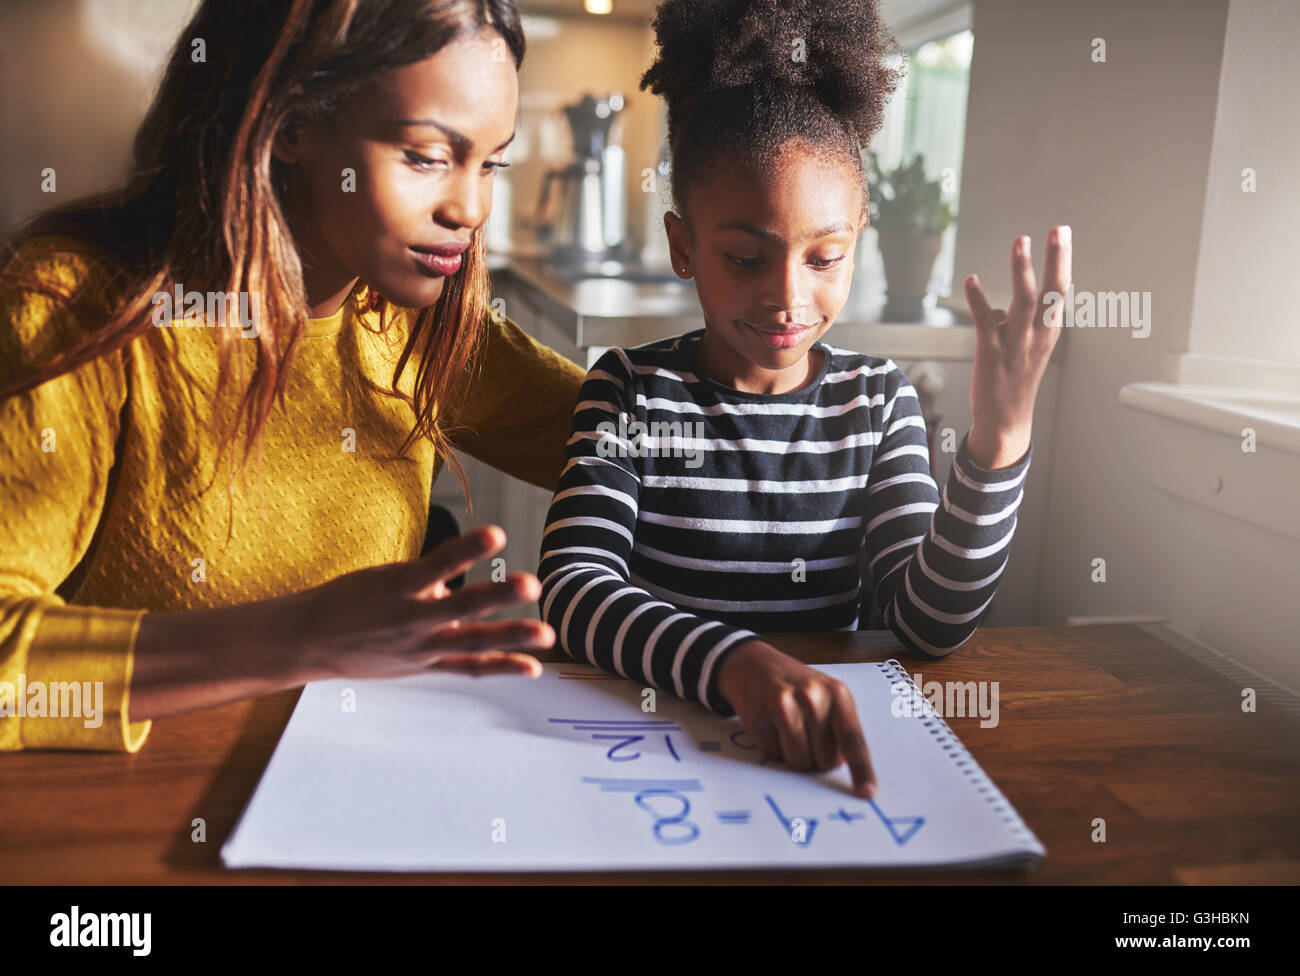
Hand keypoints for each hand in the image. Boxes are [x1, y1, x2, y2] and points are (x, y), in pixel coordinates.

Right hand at [279, 524, 552, 681]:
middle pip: (461, 608)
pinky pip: (467, 667)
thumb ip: (428, 579)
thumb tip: (462, 585)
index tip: (497, 533)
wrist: (310, 640)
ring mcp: (421, 646)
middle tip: (533, 584)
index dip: (467, 549)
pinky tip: (533, 667)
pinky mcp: (426, 666)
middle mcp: (412, 618)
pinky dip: (500, 667)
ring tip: (546, 633)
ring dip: (511, 638)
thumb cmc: (352, 599)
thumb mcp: (385, 577)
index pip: (438, 563)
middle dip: (498, 597)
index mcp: (399, 586)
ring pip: (471, 642)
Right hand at [716, 639, 876, 797]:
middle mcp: (815, 696)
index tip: (867, 791)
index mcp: (838, 694)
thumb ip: (838, 729)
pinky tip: (770, 724)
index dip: (861, 769)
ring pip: (800, 762)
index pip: (853, 740)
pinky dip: (772, 747)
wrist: (754, 664)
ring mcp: (788, 703)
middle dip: (815, 757)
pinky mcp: (763, 713)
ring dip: (793, 754)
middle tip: (804, 733)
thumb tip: (846, 770)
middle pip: (825, 761)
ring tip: (786, 728)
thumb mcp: (825, 698)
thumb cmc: (794, 687)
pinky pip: (774, 754)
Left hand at [963, 225, 1071, 468]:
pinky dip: (979, 300)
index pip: (1059, 290)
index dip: (1061, 260)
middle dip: (1056, 259)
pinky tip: (970, 281)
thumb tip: (997, 309)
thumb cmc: (1014, 381)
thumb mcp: (1023, 348)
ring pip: (1024, 302)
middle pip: (1051, 292)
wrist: (1005, 422)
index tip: (1062, 232)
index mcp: (1048, 332)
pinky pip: (986, 323)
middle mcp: (1037, 336)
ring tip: (1021, 241)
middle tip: (1058, 229)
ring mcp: (1016, 345)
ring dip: (1022, 270)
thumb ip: (1013, 324)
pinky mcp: (992, 355)